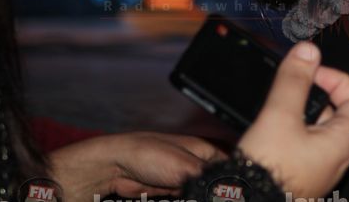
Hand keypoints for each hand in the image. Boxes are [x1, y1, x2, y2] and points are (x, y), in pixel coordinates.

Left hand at [49, 132, 225, 199]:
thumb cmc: (149, 154)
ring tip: (182, 197)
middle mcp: (198, 165)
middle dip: (212, 195)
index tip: (232, 195)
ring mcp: (184, 181)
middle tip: (207, 198)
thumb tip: (227, 192)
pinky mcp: (171, 194)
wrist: (115, 168)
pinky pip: (186, 200)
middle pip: (215, 186)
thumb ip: (209, 183)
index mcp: (207, 151)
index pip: (230, 169)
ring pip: (200, 195)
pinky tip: (179, 199)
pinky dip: (186, 201)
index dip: (234, 184)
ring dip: (197, 198)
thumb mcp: (186, 168)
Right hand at [237, 41, 348, 198]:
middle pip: (337, 112)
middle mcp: (337, 158)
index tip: (313, 73)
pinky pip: (302, 146)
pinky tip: (268, 131)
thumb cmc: (269, 174)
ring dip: (298, 113)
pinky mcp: (301, 176)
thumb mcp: (279, 116)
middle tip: (289, 88)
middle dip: (313, 94)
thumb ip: (294, 81)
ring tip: (274, 111)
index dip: (339, 80)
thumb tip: (308, 52)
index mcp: (343, 141)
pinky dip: (289, 131)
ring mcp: (319, 169)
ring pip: (317, 129)